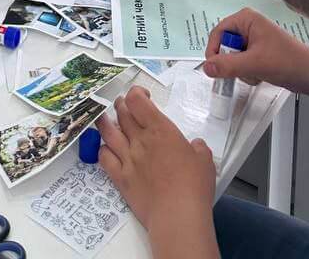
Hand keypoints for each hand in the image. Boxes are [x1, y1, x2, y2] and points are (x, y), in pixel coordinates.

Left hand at [98, 88, 215, 238]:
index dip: (136, 93)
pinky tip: (108, 149)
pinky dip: (103, 149)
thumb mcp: (205, 160)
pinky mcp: (121, 178)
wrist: (177, 215)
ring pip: (108, 131)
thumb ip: (198, 148)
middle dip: (122, 105)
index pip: (137, 100)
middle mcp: (140, 140)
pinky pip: (104, 157)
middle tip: (126, 107)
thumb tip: (195, 146)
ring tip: (107, 119)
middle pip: (122, 112)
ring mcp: (127, 158)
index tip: (144, 96)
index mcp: (160, 129)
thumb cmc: (193, 186)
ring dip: (106, 121)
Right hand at [204, 8, 308, 90]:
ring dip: (240, 69)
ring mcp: (252, 40)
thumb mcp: (254, 64)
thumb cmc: (287, 61)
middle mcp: (247, 26)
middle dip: (231, 62)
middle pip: (224, 45)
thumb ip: (228, 65)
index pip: (218, 32)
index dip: (214, 51)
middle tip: (241, 71)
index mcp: (246, 19)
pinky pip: (241, 63)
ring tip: (255, 73)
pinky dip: (246, 72)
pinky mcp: (256, 52)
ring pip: (232, 57)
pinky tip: (259, 75)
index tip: (214, 68)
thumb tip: (206, 67)